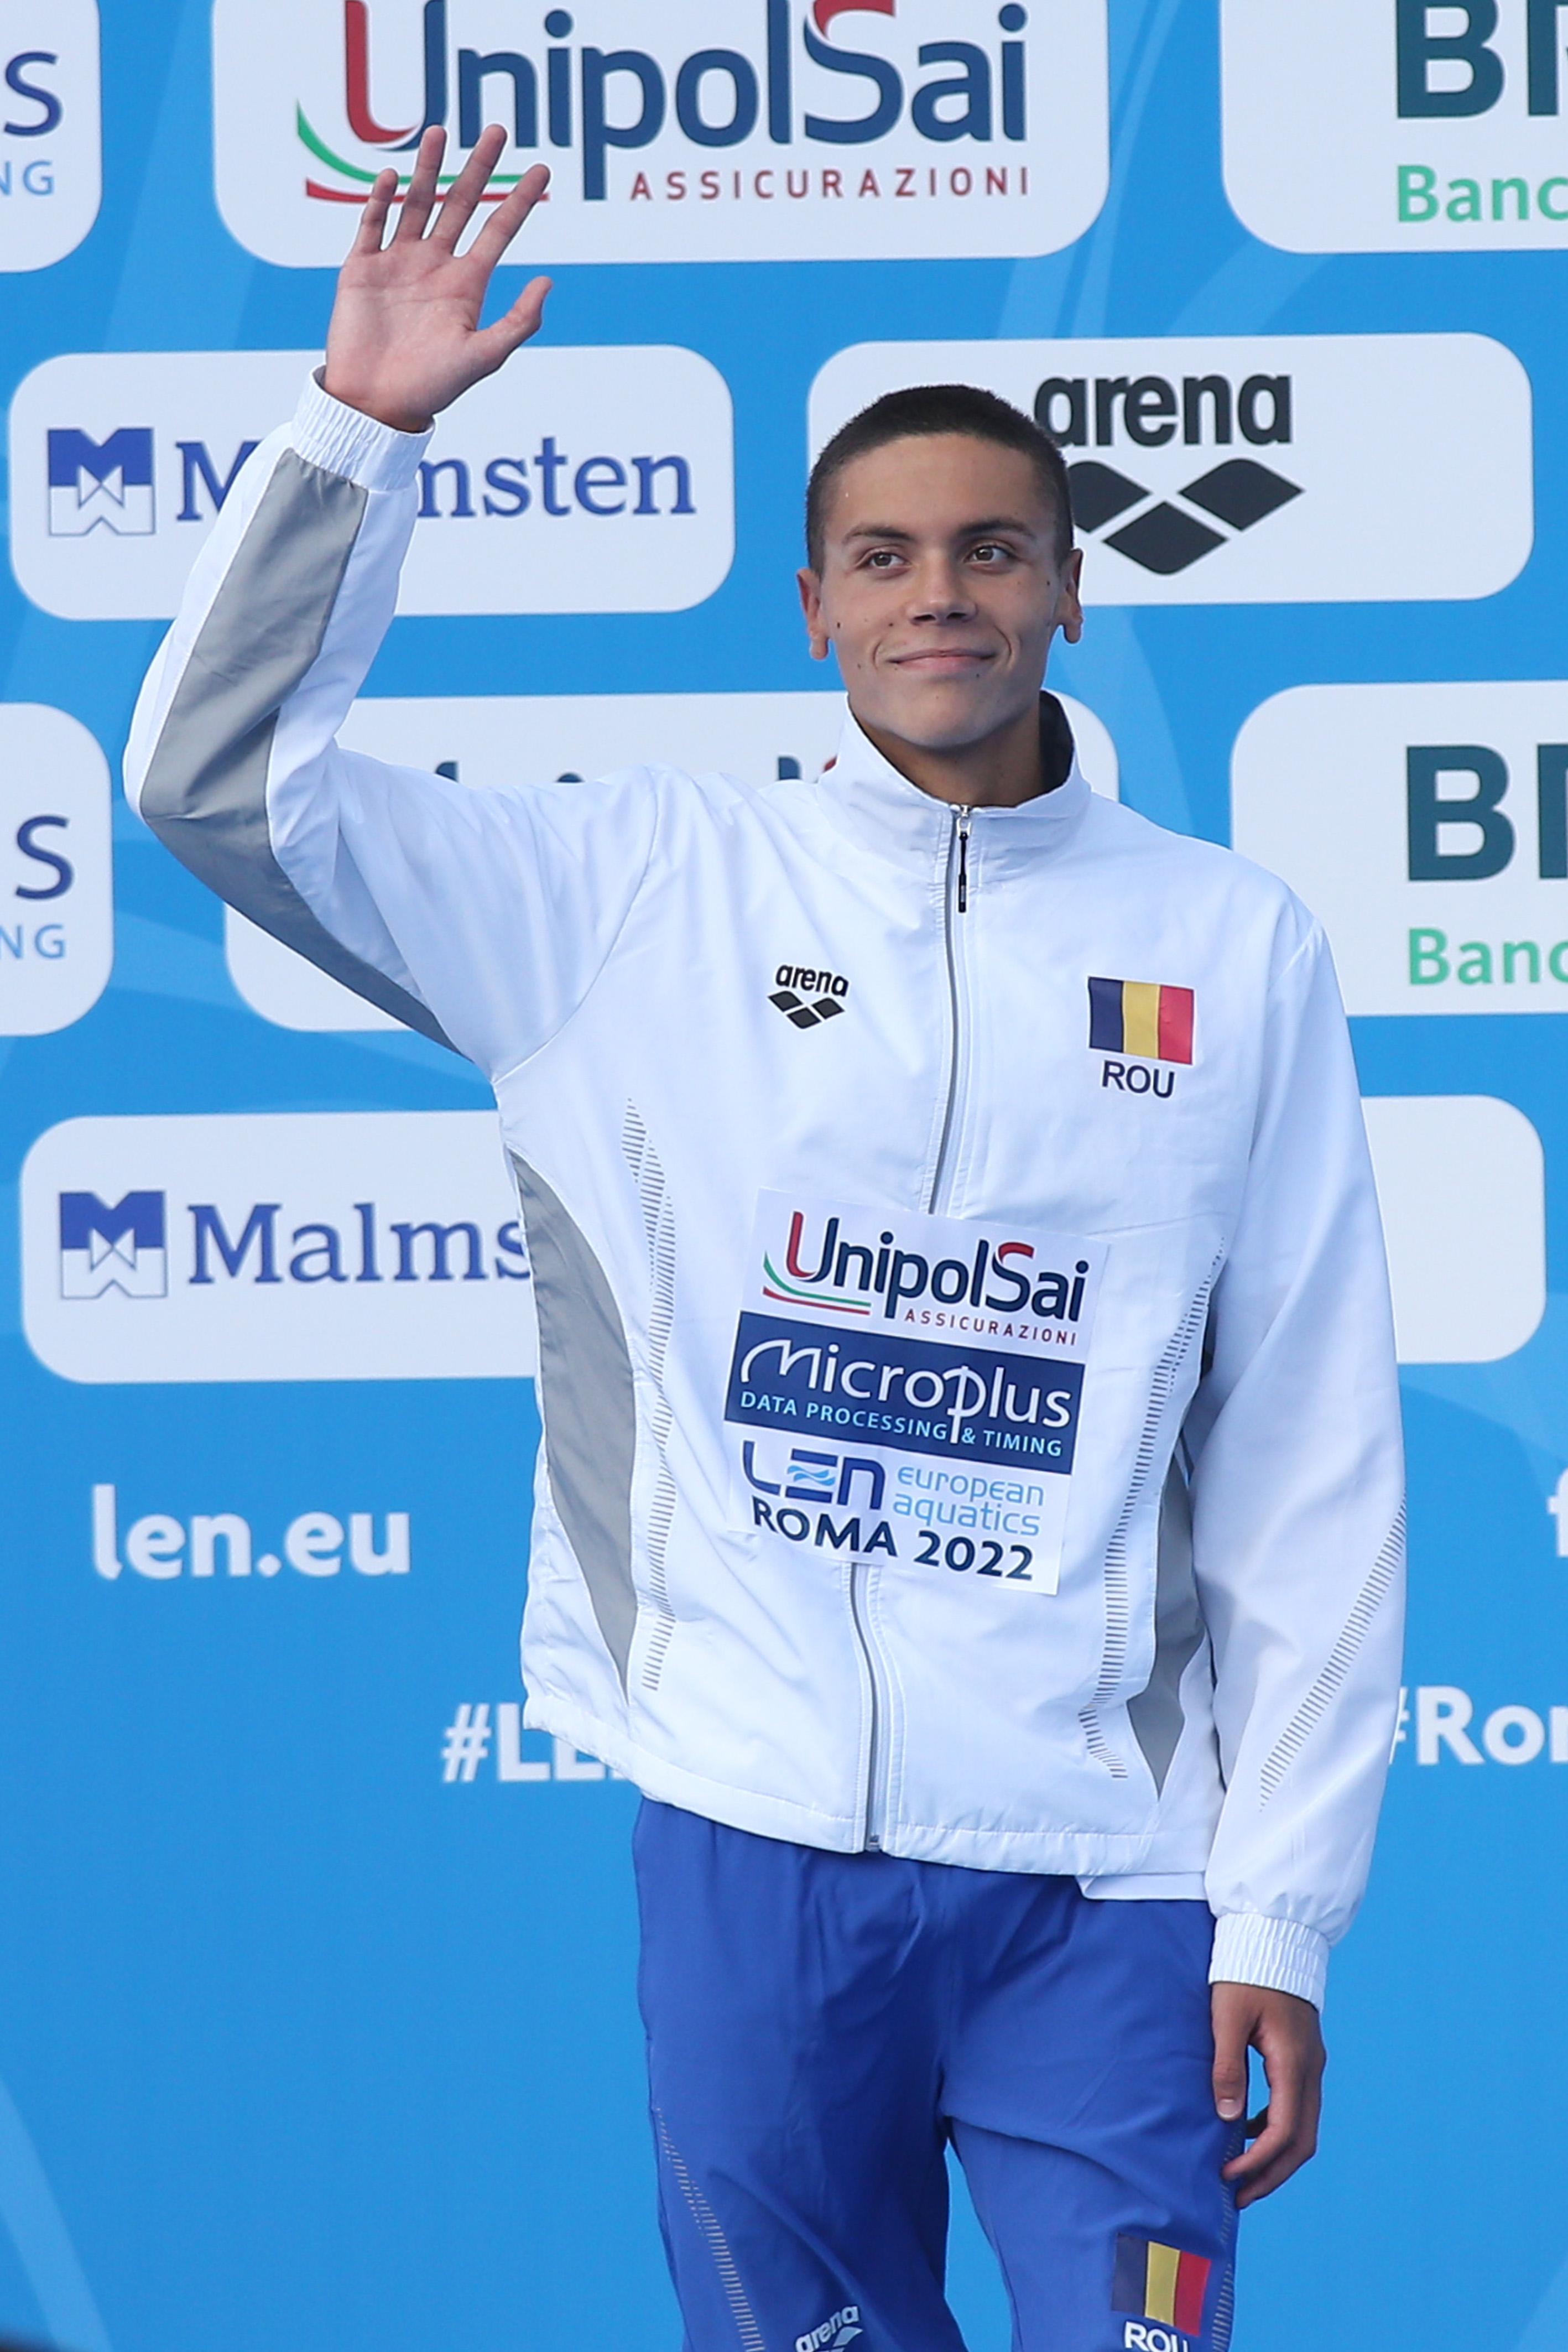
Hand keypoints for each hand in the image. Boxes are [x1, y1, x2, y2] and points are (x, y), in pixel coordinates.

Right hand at [323, 125, 551, 434]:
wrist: (375, 404)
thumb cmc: (432, 388)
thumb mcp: (483, 358)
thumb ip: (518, 322)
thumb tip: (549, 281)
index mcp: (466, 285)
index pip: (499, 231)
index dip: (521, 200)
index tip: (542, 169)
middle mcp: (435, 267)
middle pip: (462, 205)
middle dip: (479, 168)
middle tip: (497, 130)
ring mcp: (398, 263)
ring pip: (417, 203)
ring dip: (427, 169)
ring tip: (439, 132)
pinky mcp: (362, 268)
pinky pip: (373, 224)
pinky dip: (381, 199)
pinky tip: (392, 175)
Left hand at [1211, 1981, 1324, 2207]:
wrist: (1275, 1937)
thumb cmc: (1246, 1973)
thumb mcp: (1227, 2015)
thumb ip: (1227, 2066)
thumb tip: (1228, 2119)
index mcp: (1294, 2062)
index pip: (1284, 2132)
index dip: (1257, 2161)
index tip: (1228, 2176)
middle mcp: (1311, 2070)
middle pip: (1301, 2141)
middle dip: (1272, 2173)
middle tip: (1239, 2196)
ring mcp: (1312, 2065)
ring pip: (1304, 2128)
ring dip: (1277, 2156)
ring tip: (1243, 2174)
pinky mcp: (1304, 2058)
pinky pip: (1297, 2107)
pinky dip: (1277, 2129)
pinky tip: (1248, 2132)